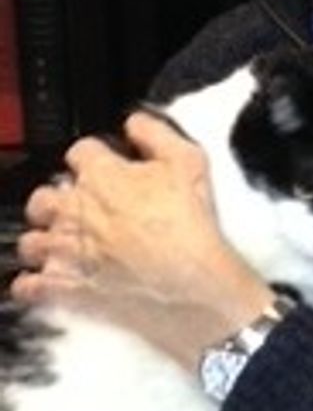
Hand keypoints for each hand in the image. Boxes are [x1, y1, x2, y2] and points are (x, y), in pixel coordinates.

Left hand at [12, 111, 272, 370]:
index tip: (106, 164)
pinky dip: (32, 283)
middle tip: (80, 205)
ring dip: (43, 239)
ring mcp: (65, 250)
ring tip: (63, 242)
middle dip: (57, 198)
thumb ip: (156, 134)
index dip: (95, 156)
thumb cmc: (188, 226)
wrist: (188, 282)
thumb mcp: (188, 160)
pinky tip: (47, 280)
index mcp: (101, 175)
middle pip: (43, 196)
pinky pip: (27, 286)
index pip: (81, 152)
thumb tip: (138, 123)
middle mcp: (75, 210)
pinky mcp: (63, 287)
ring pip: (30, 241)